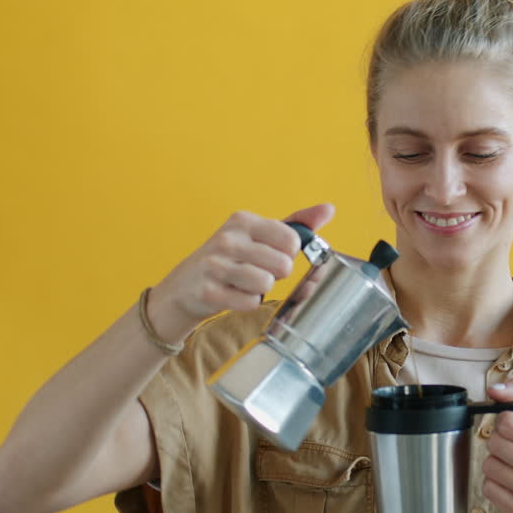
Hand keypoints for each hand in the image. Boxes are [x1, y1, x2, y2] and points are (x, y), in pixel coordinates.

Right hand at [150, 203, 334, 336]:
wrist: (184, 287)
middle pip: (283, 265)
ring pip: (266, 284)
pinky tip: (233, 294)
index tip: (273, 255)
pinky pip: (250, 302)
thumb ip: (296, 224)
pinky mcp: (209, 291)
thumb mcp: (259, 235)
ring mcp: (215, 265)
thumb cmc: (229, 259)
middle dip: (275, 274)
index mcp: (243, 220)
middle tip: (257, 271)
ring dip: (260, 290)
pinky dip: (247, 303)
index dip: (288, 254)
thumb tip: (328, 209)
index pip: (291, 240)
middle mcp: (228, 239)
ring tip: (243, 283)